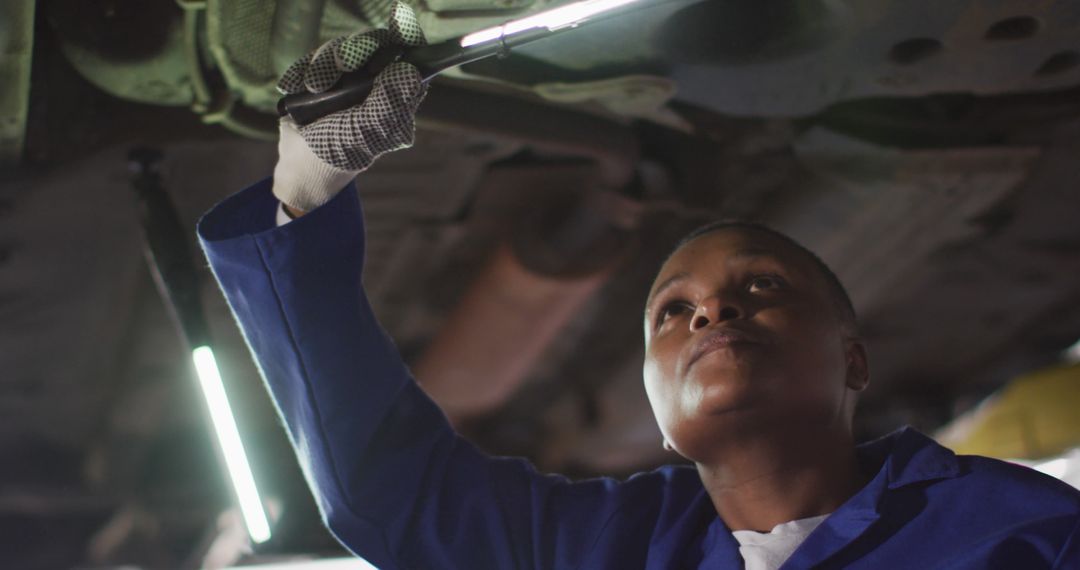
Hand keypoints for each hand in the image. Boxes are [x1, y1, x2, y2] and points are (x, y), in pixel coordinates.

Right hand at [272, 1, 427, 212]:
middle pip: (376, 45)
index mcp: (398, 98)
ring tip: (312, 87)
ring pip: (344, 47)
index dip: (408, 37)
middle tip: (343, 63)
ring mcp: (350, 78)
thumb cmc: (340, 155)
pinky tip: (292, 85)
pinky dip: (303, 68)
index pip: (412, 59)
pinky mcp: (324, 74)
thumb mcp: (365, 133)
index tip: (400, 20)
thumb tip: (409, 71)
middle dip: (357, 49)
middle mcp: (378, 84)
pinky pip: (316, 56)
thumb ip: (388, 104)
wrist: (300, 165)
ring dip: (324, 63)